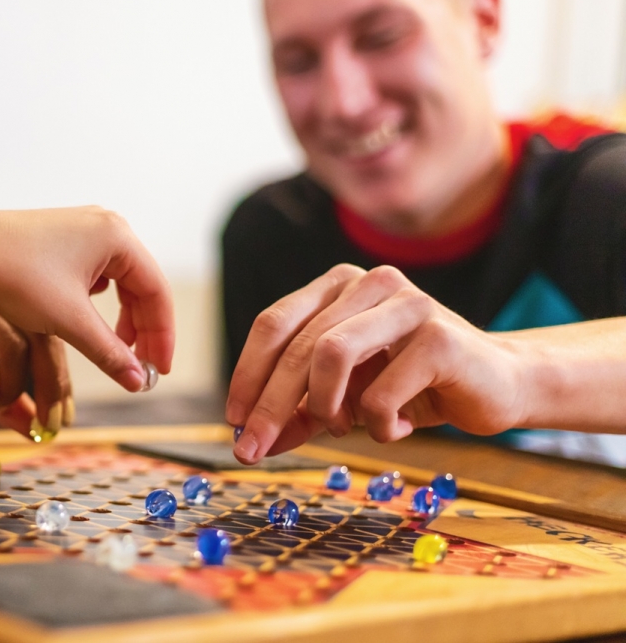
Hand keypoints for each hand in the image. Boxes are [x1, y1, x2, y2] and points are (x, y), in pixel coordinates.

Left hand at [0, 207, 175, 392]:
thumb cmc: (13, 276)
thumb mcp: (67, 321)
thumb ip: (109, 352)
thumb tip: (138, 382)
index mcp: (117, 236)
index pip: (157, 292)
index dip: (161, 337)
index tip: (158, 372)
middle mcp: (105, 226)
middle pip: (141, 286)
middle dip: (142, 330)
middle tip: (138, 368)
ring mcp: (82, 229)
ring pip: (118, 282)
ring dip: (120, 319)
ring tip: (114, 350)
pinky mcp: (61, 239)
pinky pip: (94, 275)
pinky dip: (97, 305)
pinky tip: (84, 322)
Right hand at [0, 292, 73, 439]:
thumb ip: (2, 393)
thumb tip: (33, 425)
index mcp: (6, 299)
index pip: (51, 334)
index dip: (61, 379)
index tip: (62, 418)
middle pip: (41, 336)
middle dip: (51, 387)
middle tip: (48, 425)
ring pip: (12, 344)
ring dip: (14, 388)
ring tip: (4, 411)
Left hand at [227, 264, 528, 463]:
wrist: (498, 385)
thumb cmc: (413, 386)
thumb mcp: (344, 397)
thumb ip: (298, 412)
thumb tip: (249, 442)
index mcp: (337, 285)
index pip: (273, 325)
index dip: (247, 374)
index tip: (234, 421)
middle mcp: (369, 282)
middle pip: (297, 346)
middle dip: (270, 405)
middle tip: (253, 449)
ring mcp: (407, 303)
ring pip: (331, 355)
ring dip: (325, 407)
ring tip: (343, 427)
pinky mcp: (440, 338)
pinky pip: (380, 393)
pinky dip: (376, 425)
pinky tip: (395, 428)